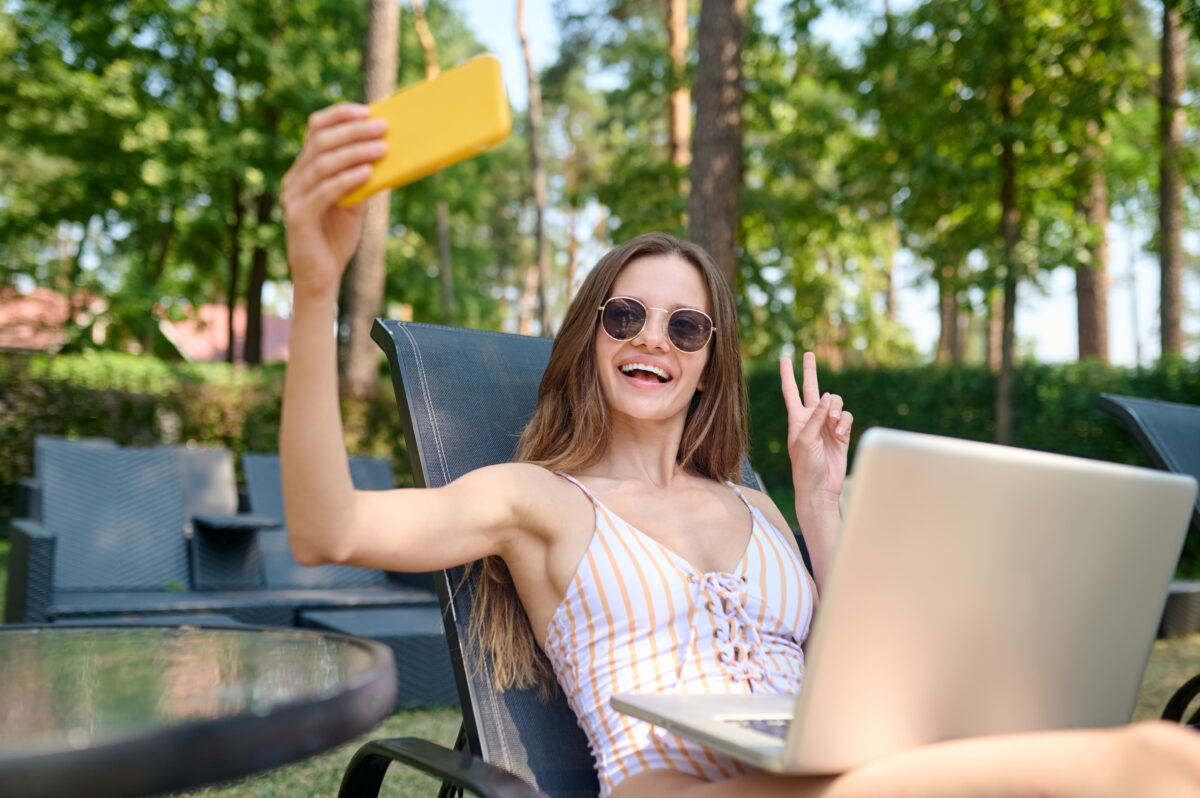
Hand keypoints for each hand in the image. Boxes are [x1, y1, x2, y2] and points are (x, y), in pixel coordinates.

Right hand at [280, 103, 386, 299]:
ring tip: (382, 148)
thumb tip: (387, 151)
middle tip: (383, 128)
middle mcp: (294, 178)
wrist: (321, 277)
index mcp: (305, 169)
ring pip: (323, 164)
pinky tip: (368, 173)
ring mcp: (293, 196)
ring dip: (355, 152)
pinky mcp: (298, 216)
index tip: (367, 111)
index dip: (339, 116)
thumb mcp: (354, 202)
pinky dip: (347, 179)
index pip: (316, 128)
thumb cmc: (337, 237)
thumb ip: (363, 178)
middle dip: (354, 131)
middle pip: (320, 141)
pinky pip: (324, 191)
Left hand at [780, 353, 852, 513]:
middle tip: (808, 354)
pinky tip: (840, 432)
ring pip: (834, 401)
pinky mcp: (841, 433)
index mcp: (797, 419)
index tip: (784, 359)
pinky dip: (844, 422)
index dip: (787, 375)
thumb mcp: (806, 440)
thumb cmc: (806, 466)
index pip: (790, 391)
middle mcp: (811, 418)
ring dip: (835, 408)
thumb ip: (816, 417)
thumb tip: (825, 396)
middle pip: (811, 388)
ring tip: (834, 423)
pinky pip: (846, 417)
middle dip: (810, 371)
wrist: (820, 488)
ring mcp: (827, 425)